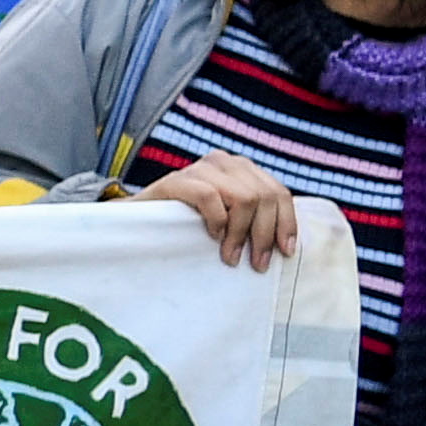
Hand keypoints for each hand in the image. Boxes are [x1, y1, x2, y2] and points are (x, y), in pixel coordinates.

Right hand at [138, 153, 300, 270]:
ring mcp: (199, 168)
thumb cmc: (187, 226)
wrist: (137, 224)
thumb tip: (288, 243)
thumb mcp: (228, 218)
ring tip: (230, 256)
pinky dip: (216, 220)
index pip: (278, 192)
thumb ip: (252, 218)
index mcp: (241, 169)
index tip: (286, 252)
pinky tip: (211, 236)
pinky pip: (209, 196)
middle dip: (264, 234)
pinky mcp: (175, 181)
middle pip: (265, 196)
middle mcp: (224, 162)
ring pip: (244, 197)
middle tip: (256, 263)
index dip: (286, 223)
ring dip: (241, 233)